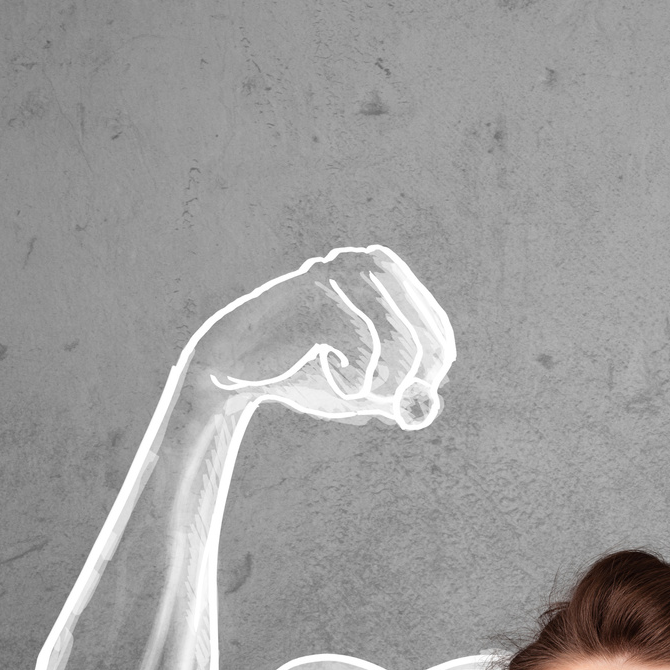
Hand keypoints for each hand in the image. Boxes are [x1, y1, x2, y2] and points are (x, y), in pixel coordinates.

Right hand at [189, 245, 455, 428]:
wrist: (234, 369)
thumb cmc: (301, 373)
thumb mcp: (358, 392)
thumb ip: (395, 397)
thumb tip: (428, 403)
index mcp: (385, 279)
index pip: (435, 326)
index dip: (432, 369)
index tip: (413, 398)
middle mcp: (367, 264)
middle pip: (424, 330)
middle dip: (412, 377)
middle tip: (390, 405)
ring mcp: (342, 273)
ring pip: (397, 338)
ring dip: (380, 380)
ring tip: (352, 390)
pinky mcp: (318, 291)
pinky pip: (362, 344)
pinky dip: (352, 375)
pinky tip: (326, 371)